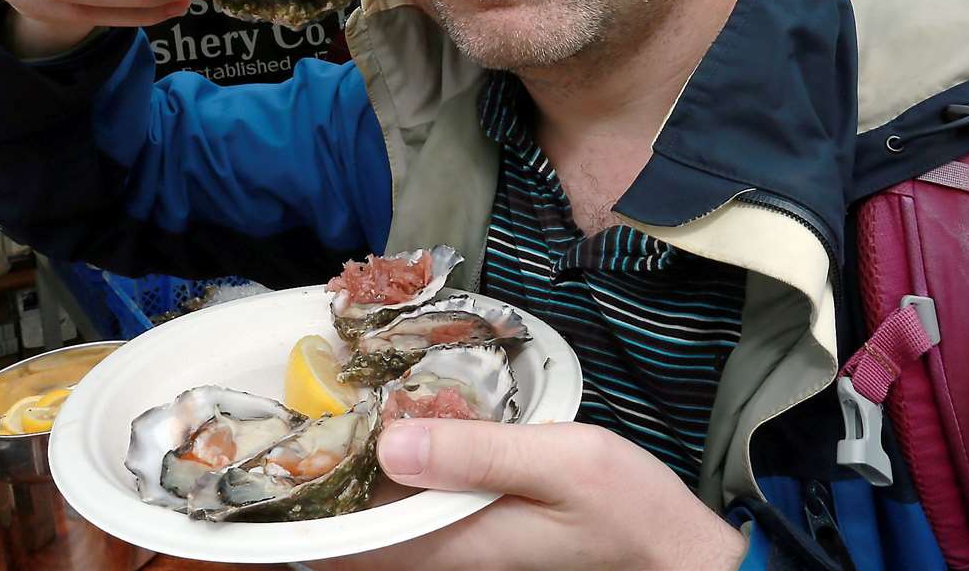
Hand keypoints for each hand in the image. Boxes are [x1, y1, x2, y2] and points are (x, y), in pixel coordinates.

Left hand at [317, 420, 747, 570]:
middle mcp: (447, 559)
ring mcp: (465, 555)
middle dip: (327, 479)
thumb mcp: (560, 462)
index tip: (288, 439)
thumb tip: (391, 439)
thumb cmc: (627, 511)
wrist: (681, 560)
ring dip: (358, 478)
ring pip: (386, 524)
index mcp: (453, 544)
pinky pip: (419, 518)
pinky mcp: (484, 543)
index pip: (350, 537)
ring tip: (339, 413)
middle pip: (358, 532)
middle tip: (307, 411)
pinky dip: (397, 480)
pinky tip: (400, 435)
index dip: (311, 494)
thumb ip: (477, 451)